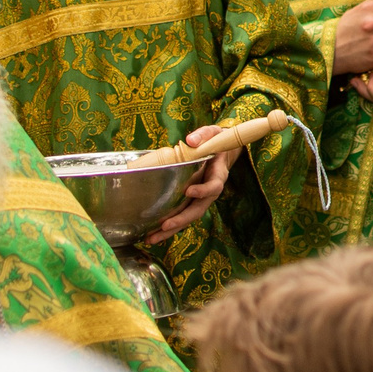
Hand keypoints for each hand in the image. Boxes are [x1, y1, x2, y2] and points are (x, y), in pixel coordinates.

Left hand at [150, 123, 232, 238]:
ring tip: (152, 238)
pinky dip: (169, 226)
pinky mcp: (192, 201)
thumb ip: (203, 135)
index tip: (190, 191)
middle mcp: (210, 191)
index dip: (203, 190)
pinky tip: (153, 234)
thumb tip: (191, 140)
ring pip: (189, 217)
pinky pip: (182, 215)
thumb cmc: (215, 142)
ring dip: (172, 229)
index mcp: (218, 175)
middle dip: (181, 220)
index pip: (213, 186)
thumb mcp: (212, 133)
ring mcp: (201, 198)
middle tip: (164, 227)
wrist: (221, 151)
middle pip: (198, 210)